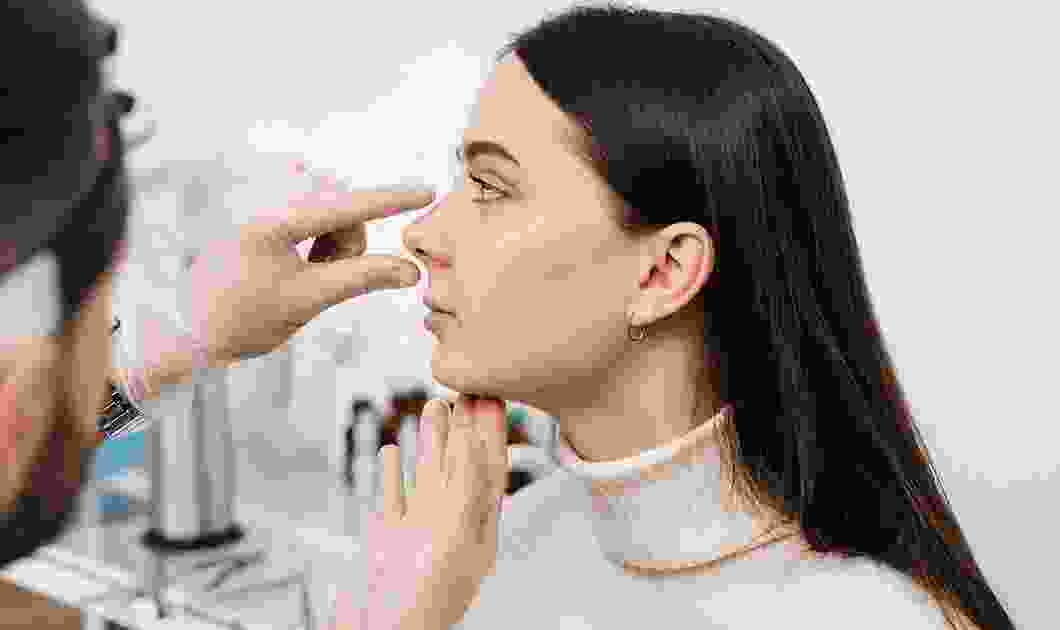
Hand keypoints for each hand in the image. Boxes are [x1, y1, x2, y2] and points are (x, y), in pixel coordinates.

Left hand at [181, 171, 433, 365]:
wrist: (185, 333)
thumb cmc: (242, 319)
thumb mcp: (309, 299)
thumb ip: (362, 278)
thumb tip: (411, 270)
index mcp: (275, 222)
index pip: (347, 208)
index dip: (392, 201)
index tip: (427, 191)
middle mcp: (268, 208)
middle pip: (341, 216)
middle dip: (347, 247)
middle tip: (324, 279)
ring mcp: (264, 214)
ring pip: (329, 223)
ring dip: (332, 252)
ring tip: (304, 281)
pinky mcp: (262, 224)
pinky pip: (310, 229)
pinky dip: (316, 252)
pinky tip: (295, 274)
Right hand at [336, 395, 508, 629]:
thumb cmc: (428, 593)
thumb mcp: (456, 531)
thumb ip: (466, 485)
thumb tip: (473, 440)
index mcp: (479, 528)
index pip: (490, 469)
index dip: (491, 433)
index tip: (489, 397)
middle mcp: (452, 525)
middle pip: (460, 465)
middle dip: (462, 428)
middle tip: (461, 389)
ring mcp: (420, 530)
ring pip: (426, 475)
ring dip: (428, 442)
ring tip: (430, 406)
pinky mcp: (390, 538)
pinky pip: (393, 497)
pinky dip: (392, 472)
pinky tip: (390, 449)